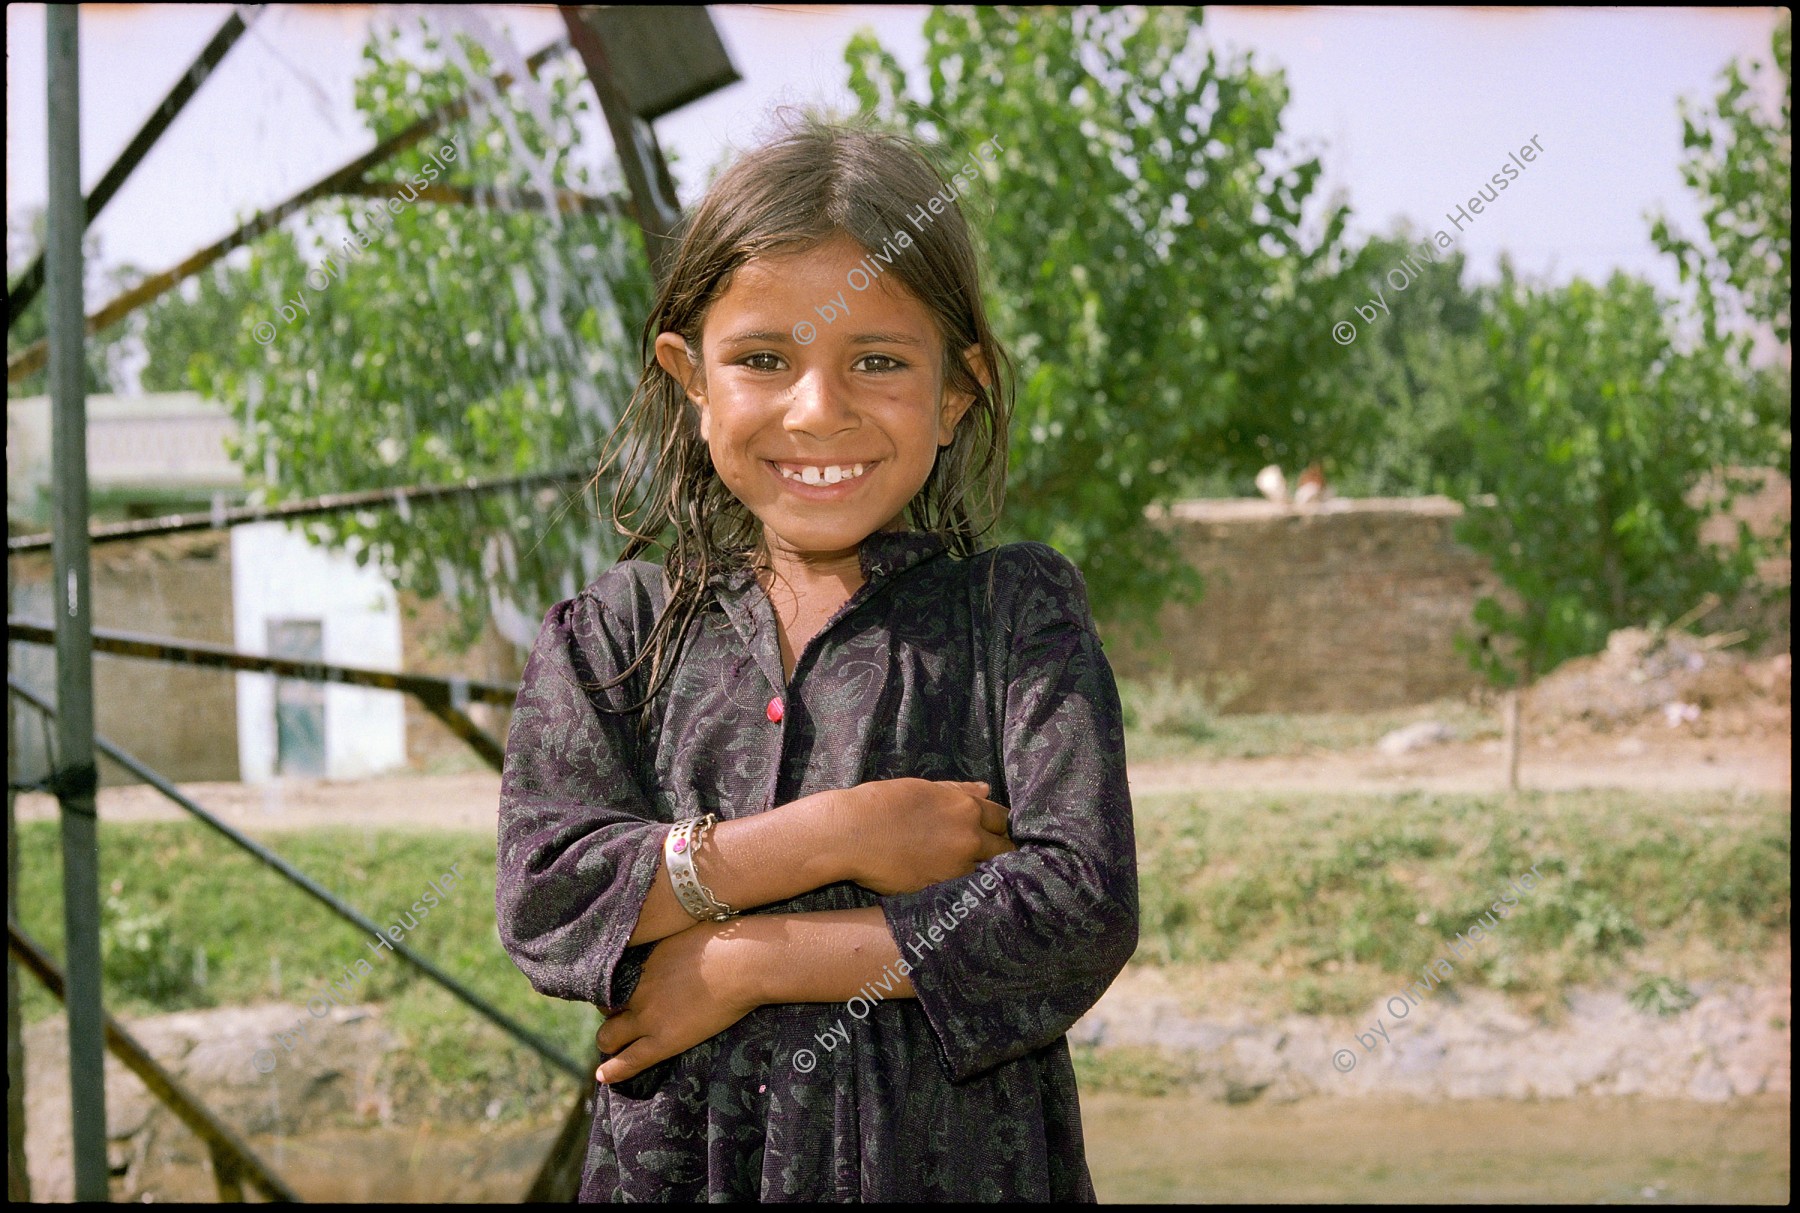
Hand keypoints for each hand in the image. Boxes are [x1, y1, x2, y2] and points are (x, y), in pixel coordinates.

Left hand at [594, 920, 756, 1084]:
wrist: (743, 963)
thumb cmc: (723, 941)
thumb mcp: (683, 929)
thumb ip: (666, 943)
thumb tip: (668, 946)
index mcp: (639, 960)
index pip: (610, 979)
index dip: (613, 988)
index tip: (618, 993)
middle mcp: (635, 988)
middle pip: (604, 1007)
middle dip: (609, 1012)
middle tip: (619, 1016)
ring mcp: (647, 1016)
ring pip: (609, 1036)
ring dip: (610, 1039)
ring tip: (614, 1044)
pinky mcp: (663, 1040)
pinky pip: (629, 1060)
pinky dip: (613, 1070)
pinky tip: (603, 1076)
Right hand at [842, 778, 1014, 895]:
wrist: (851, 833)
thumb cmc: (881, 804)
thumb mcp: (924, 789)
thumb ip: (958, 791)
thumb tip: (985, 789)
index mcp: (966, 808)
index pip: (1002, 819)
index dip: (1002, 826)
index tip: (998, 832)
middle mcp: (969, 838)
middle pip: (1004, 848)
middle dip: (1001, 851)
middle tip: (991, 855)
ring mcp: (956, 867)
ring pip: (988, 873)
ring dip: (985, 872)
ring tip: (977, 873)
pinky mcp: (940, 890)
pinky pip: (965, 890)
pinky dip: (965, 888)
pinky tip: (958, 886)